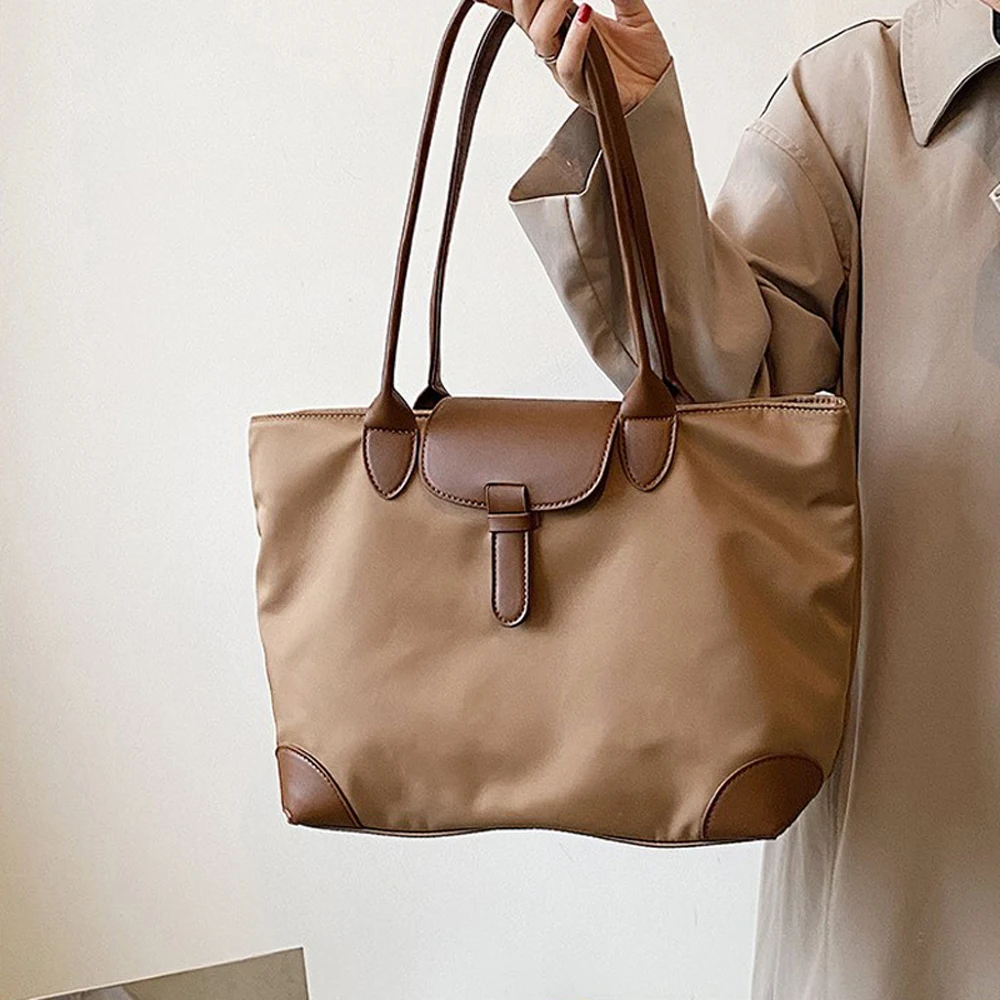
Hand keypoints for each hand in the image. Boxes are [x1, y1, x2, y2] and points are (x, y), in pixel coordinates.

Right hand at [475, 1, 669, 112]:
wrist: (659, 96)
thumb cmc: (643, 62)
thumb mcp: (632, 12)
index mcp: (563, 26)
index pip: (523, 6)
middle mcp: (558, 47)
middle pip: (524, 15)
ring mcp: (567, 68)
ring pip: (539, 36)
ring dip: (551, 6)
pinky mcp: (581, 87)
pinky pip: (567, 62)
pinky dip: (575, 37)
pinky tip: (585, 15)